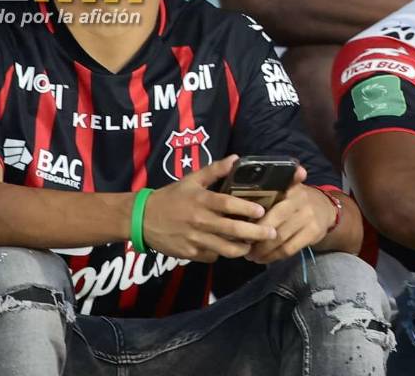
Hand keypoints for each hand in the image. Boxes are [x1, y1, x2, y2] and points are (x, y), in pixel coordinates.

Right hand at [142, 155, 277, 262]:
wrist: (143, 219)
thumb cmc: (171, 197)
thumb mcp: (191, 179)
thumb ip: (214, 170)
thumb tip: (236, 158)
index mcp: (201, 200)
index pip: (228, 204)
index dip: (247, 208)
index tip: (262, 211)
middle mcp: (200, 221)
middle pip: (233, 230)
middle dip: (255, 233)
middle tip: (271, 233)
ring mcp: (195, 239)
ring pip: (226, 249)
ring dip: (242, 248)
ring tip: (252, 245)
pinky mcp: (191, 254)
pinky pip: (213, 256)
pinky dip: (223, 253)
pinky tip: (229, 248)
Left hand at [246, 167, 334, 263]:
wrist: (326, 208)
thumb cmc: (296, 200)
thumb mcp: (286, 188)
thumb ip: (268, 190)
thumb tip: (241, 198)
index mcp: (288, 188)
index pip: (270, 200)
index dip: (255, 217)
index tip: (241, 225)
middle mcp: (300, 200)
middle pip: (273, 223)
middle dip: (256, 237)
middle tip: (244, 245)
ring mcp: (308, 217)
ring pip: (280, 239)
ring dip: (263, 250)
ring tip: (251, 256)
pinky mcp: (313, 233)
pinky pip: (289, 249)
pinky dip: (274, 256)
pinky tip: (265, 258)